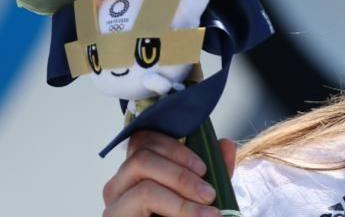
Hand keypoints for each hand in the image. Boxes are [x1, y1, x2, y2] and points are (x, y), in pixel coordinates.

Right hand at [102, 130, 236, 216]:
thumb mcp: (202, 199)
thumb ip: (214, 173)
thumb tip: (226, 143)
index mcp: (139, 174)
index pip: (145, 139)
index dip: (175, 145)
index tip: (204, 166)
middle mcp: (120, 185)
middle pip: (143, 151)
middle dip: (183, 167)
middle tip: (210, 191)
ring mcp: (113, 201)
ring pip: (141, 166)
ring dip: (182, 182)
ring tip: (208, 205)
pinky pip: (144, 195)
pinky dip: (178, 204)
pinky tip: (199, 216)